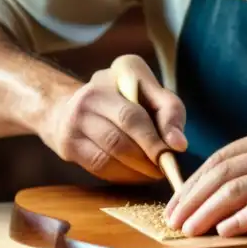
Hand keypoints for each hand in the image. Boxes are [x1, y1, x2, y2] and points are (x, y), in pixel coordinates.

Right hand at [38, 54, 187, 182]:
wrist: (69, 107)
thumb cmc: (122, 99)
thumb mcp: (150, 92)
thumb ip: (169, 110)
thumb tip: (178, 144)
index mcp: (119, 72)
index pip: (140, 106)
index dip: (159, 130)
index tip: (178, 148)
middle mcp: (92, 94)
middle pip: (125, 131)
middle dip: (151, 153)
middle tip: (167, 166)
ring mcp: (75, 120)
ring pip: (112, 152)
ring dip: (139, 168)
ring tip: (155, 172)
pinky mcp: (68, 144)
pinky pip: (100, 166)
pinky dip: (124, 175)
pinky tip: (136, 174)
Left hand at [164, 126, 246, 236]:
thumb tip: (210, 197)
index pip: (220, 159)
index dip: (192, 183)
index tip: (176, 205)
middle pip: (224, 174)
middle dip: (194, 200)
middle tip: (175, 222)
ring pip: (238, 189)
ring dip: (209, 213)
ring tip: (191, 230)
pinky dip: (241, 219)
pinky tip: (226, 231)